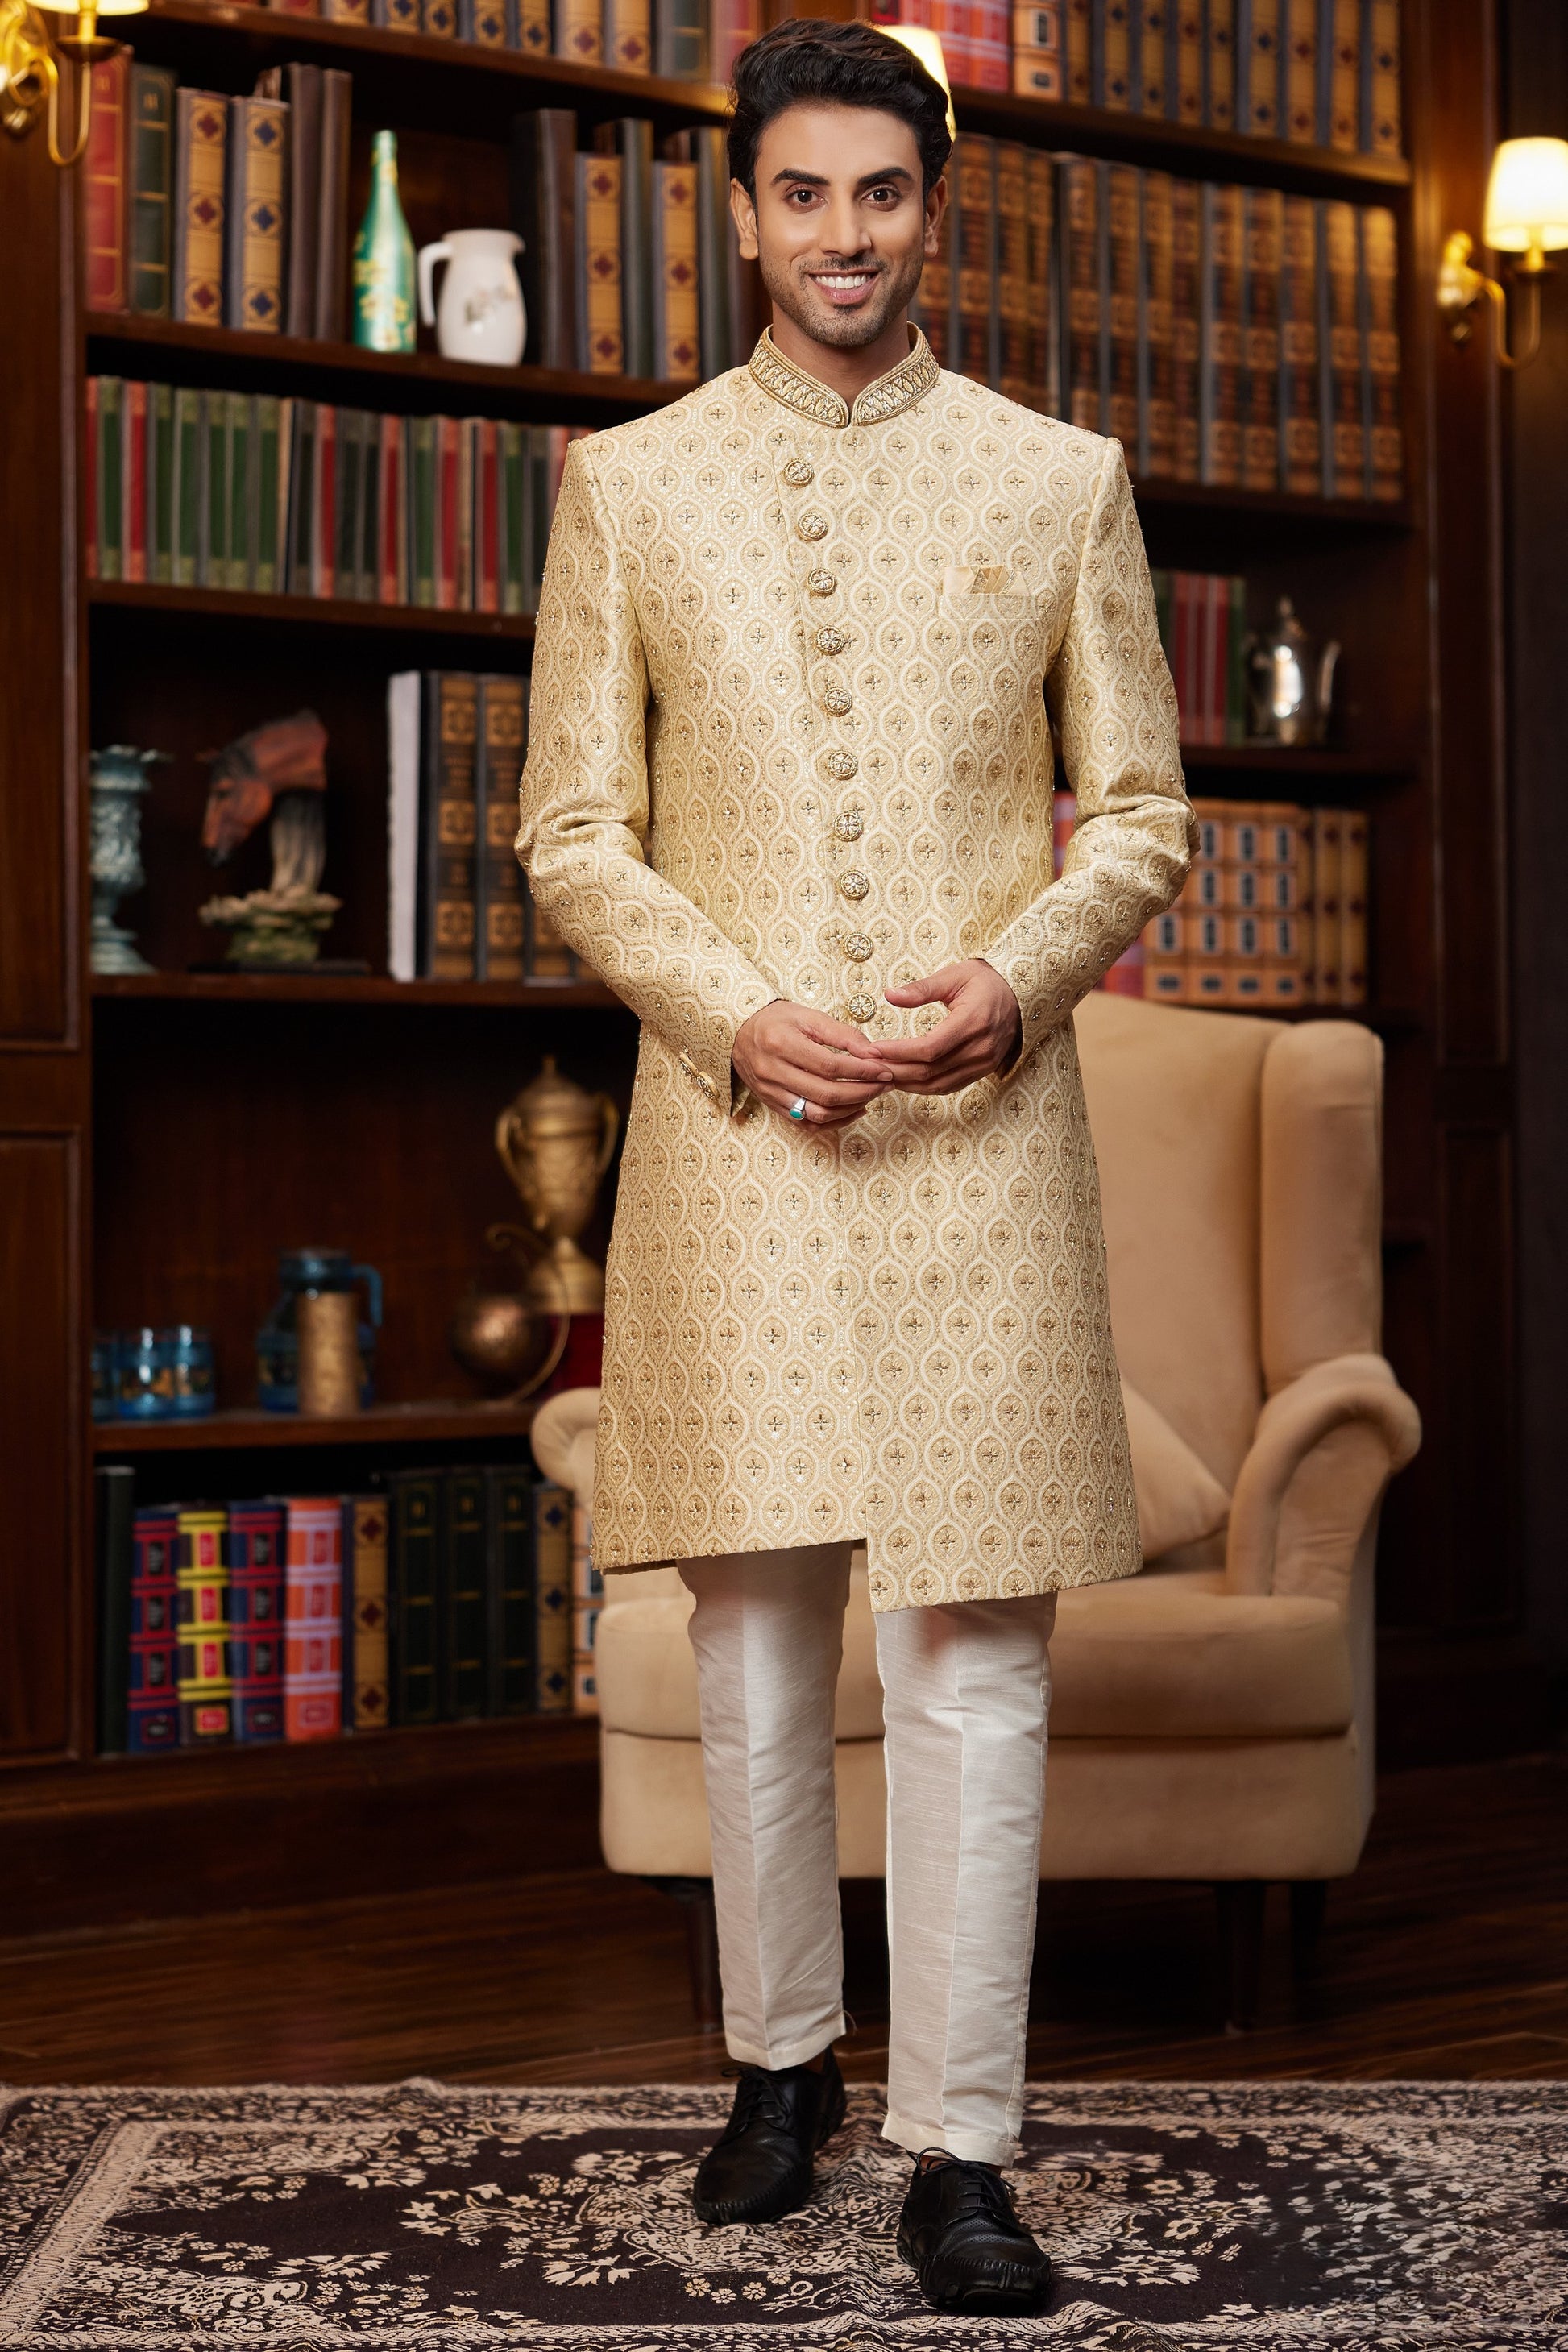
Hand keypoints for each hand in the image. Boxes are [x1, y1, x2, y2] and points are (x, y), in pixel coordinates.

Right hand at [733, 999, 895, 1127]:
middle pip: (825, 1094)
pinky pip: (807, 1124)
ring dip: (851, 1109)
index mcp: (781, 1044)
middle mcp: (773, 1072)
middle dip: (862, 1092)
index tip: (884, 1069)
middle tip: (885, 1085)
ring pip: (817, 1114)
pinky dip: (835, 1122)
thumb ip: (842, 1034)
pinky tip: (854, 1109)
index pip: (830, 1066)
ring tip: (872, 1096)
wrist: (738, 1032)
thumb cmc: (776, 1020)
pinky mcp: (773, 1106)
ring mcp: (771, 1093)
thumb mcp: (808, 1016)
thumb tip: (873, 1053)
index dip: (861, 1071)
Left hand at [874, 959, 1022, 1094]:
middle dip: (895, 1070)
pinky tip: (903, 1080)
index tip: (873, 1048)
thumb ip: (921, 988)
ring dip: (906, 1083)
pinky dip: (922, 1087)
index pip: (930, 1047)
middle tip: (867, 1065)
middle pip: (930, 1070)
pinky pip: (948, 1086)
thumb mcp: (954, 975)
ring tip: (880, 1074)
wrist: (1019, 996)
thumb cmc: (984, 982)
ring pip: (937, 1084)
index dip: (898, 1052)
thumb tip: (889, 995)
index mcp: (973, 1021)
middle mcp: (981, 1048)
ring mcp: (984, 1063)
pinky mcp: (983, 1071)